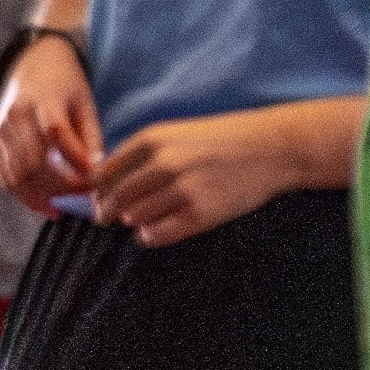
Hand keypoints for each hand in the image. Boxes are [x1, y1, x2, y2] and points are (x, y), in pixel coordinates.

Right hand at [0, 32, 103, 208]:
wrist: (34, 61)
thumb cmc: (66, 83)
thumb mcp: (86, 103)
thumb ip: (90, 139)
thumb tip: (96, 175)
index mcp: (43, 99)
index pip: (56, 135)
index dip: (75, 163)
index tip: (95, 181)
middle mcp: (16, 115)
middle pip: (33, 163)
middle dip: (59, 188)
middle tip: (81, 199)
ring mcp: (1, 129)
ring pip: (15, 176)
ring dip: (39, 198)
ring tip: (59, 209)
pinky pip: (4, 176)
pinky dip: (22, 195)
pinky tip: (41, 203)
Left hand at [91, 103, 337, 249]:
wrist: (272, 148)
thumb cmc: (224, 139)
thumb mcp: (178, 133)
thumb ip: (144, 152)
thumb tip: (105, 178)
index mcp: (153, 139)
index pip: (106, 172)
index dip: (98, 190)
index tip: (98, 198)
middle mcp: (163, 163)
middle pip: (116, 197)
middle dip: (108, 211)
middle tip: (107, 218)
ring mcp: (182, 190)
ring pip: (134, 217)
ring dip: (133, 222)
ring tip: (141, 220)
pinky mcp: (200, 214)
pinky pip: (158, 234)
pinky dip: (150, 236)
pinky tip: (155, 231)